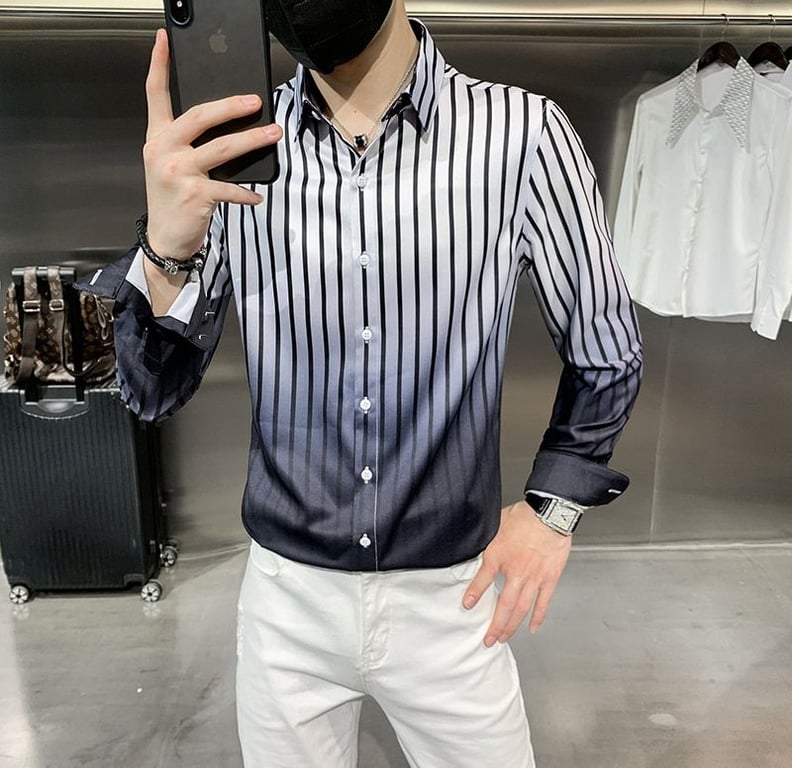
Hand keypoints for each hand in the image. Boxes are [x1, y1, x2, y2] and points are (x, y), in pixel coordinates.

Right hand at [143, 29, 282, 261]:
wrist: (166, 238)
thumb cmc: (174, 199)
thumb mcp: (173, 165)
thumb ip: (190, 144)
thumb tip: (232, 127)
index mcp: (158, 138)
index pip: (155, 94)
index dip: (158, 64)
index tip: (164, 39)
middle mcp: (164, 150)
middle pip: (199, 116)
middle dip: (231, 106)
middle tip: (256, 101)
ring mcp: (177, 172)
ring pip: (221, 148)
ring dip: (252, 141)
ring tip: (274, 135)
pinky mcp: (194, 195)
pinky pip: (229, 188)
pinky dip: (246, 193)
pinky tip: (257, 196)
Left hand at [463, 500, 571, 645]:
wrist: (551, 514)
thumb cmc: (525, 516)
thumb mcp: (497, 524)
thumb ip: (488, 538)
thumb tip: (477, 540)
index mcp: (499, 556)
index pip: (482, 580)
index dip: (473, 594)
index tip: (466, 605)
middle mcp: (515, 572)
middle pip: (503, 606)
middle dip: (494, 626)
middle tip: (488, 640)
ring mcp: (533, 578)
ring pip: (521, 609)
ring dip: (511, 626)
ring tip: (504, 638)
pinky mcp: (549, 579)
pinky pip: (543, 602)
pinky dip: (538, 617)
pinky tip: (532, 627)